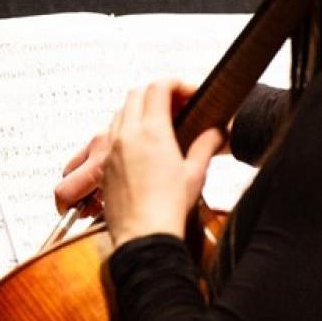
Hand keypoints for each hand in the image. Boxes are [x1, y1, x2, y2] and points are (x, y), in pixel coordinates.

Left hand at [100, 81, 223, 247]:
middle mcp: (127, 136)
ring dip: (140, 109)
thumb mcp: (196, 172)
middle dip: (158, 92)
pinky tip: (144, 145)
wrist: (144, 236)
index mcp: (152, 133)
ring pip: (120, 112)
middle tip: (178, 104)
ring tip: (161, 123)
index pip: (158, 88)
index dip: (176, 83)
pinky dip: (127, 128)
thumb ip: (206, 144)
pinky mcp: (104, 165)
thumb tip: (217, 131)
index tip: (190, 92)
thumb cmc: (169, 208)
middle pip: (136, 94)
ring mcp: (111, 150)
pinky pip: (111, 134)